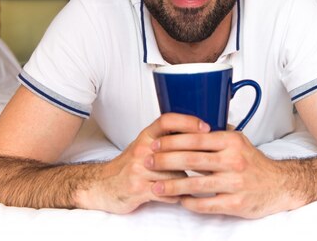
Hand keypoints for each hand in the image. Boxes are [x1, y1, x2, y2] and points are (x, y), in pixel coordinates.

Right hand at [74, 113, 209, 213]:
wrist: (104, 184)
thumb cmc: (132, 165)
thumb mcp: (147, 145)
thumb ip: (169, 139)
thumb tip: (201, 135)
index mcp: (146, 136)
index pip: (167, 121)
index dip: (188, 122)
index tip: (206, 127)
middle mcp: (142, 149)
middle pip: (176, 149)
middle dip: (196, 156)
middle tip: (211, 161)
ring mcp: (139, 170)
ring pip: (175, 174)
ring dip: (185, 181)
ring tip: (191, 182)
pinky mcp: (138, 189)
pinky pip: (167, 192)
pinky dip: (176, 195)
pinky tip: (178, 194)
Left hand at [146, 129, 303, 218]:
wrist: (278, 185)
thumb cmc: (254, 162)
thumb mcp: (238, 141)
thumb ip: (216, 134)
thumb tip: (190, 122)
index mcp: (231, 142)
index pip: (196, 138)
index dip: (172, 141)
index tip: (155, 143)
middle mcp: (234, 160)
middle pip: (192, 160)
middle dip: (165, 161)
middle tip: (148, 162)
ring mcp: (235, 183)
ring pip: (196, 184)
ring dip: (172, 186)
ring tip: (155, 186)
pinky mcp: (236, 203)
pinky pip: (207, 204)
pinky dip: (190, 203)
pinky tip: (179, 201)